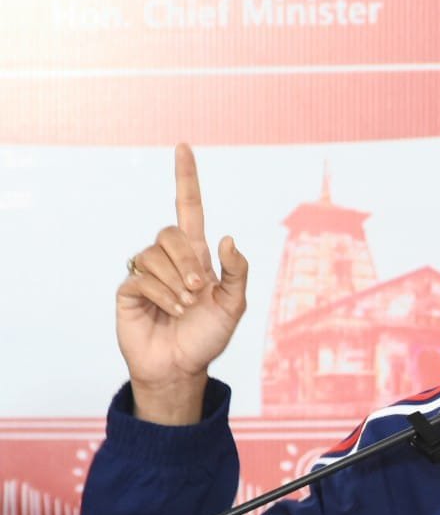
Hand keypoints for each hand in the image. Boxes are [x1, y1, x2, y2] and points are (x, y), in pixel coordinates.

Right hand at [117, 143, 248, 423]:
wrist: (182, 367)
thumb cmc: (208, 336)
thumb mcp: (234, 305)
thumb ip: (236, 272)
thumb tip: (227, 238)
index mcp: (197, 256)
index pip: (188, 208)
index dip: (186, 179)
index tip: (184, 148)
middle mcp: (170, 258)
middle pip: (172, 233)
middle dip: (188, 261)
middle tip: (199, 291)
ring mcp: (147, 272)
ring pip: (155, 255)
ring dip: (176, 284)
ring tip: (185, 307)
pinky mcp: (129, 289)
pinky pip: (141, 277)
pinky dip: (161, 294)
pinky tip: (170, 311)